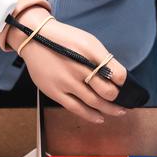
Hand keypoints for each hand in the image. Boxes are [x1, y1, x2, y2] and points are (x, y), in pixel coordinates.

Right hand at [7, 7, 128, 122]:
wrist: (33, 38)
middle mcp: (78, 67)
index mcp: (89, 52)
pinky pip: (76, 108)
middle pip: (107, 90)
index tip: (123, 84)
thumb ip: (101, 57)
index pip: (116, 72)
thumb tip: (115, 76)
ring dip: (109, 109)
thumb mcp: (86, 40)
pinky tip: (99, 118)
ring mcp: (66, 81)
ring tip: (118, 112)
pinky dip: (90, 115)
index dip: (123, 81)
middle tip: (123, 100)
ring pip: (94, 102)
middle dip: (117, 97)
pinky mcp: (55, 92)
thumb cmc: (62, 39)